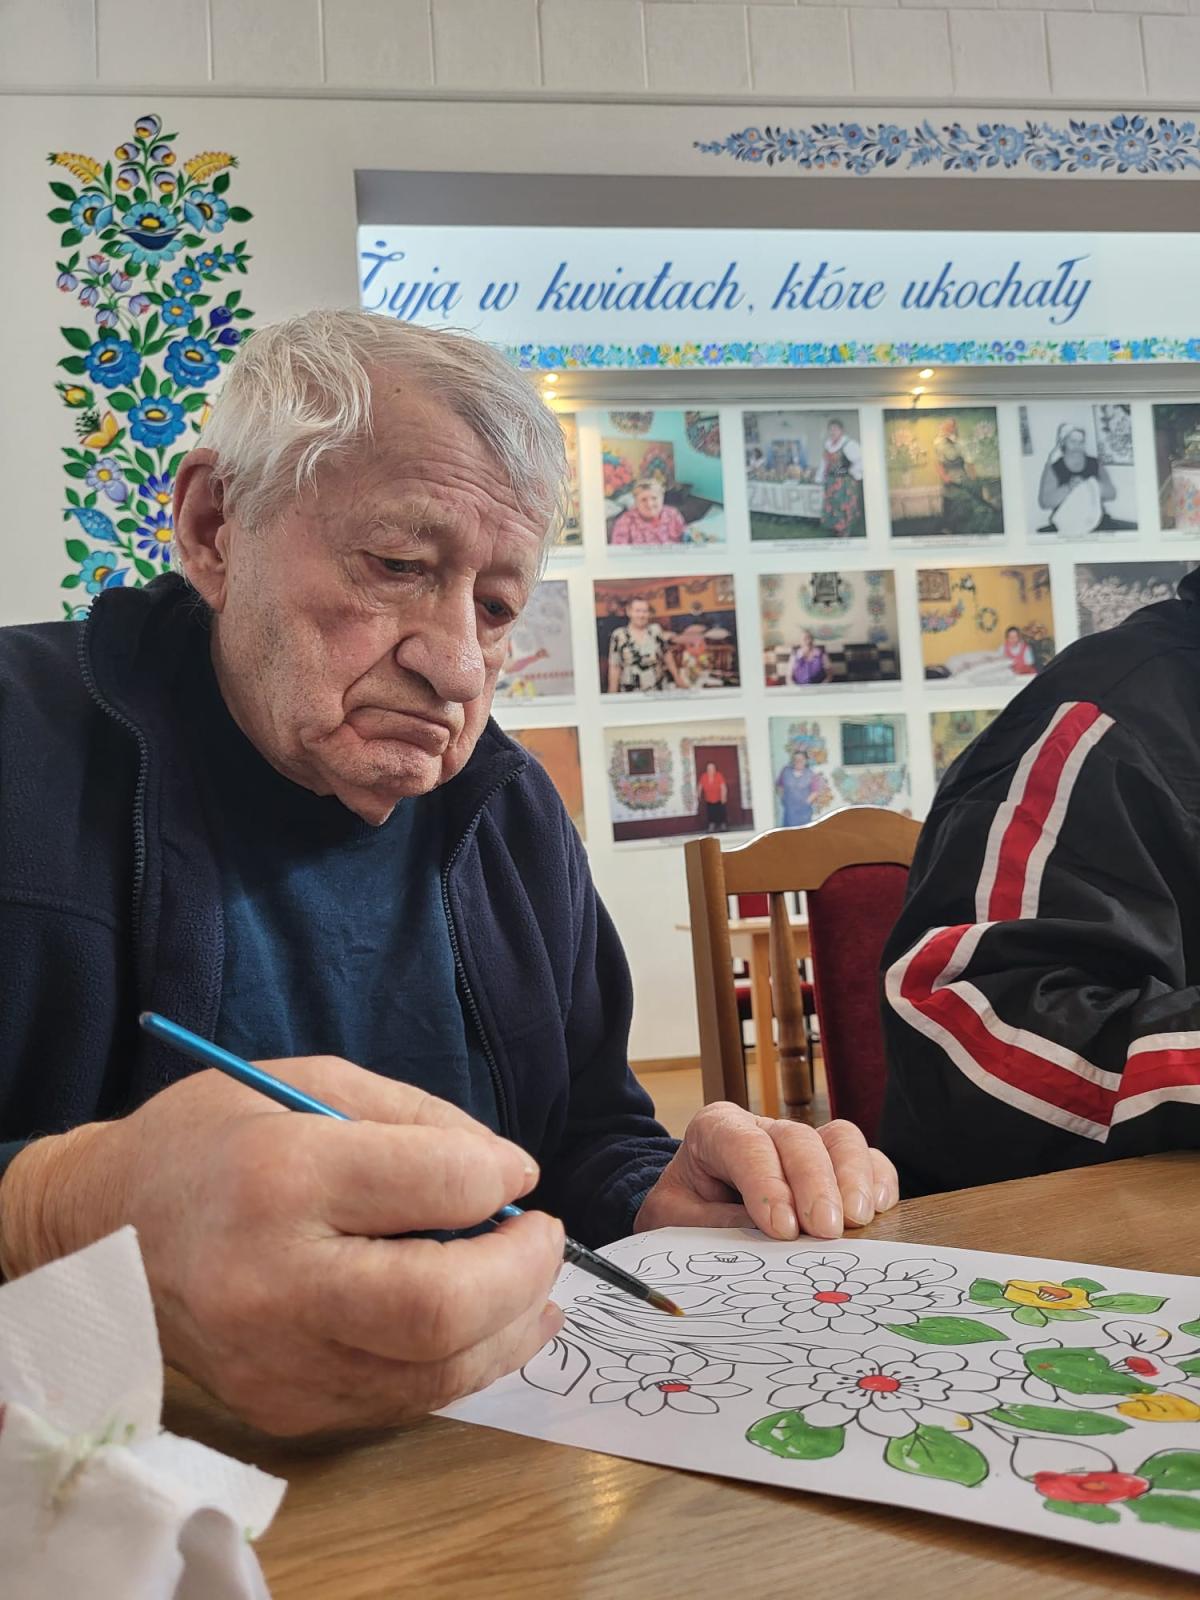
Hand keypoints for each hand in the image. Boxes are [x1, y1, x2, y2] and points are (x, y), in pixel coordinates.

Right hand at [0, 1060, 563, 1435]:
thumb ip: (416, 1122)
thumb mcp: (310, 1082)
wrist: (107, 1225)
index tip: (517, 1172)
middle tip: (546, 1239)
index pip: (431, 1187)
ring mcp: (272, 1359)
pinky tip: (489, 1327)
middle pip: (438, 1307)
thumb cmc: (214, 1136)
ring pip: (431, 1373)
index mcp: (280, 1176)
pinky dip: (460, 1364)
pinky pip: (399, 1400)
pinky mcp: (278, 1406)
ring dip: (509, 1330)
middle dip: (521, 1272)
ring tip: (539, 1289)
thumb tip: (508, 1174)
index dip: (498, 1178)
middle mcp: (272, 1281)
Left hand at [633, 1103, 898, 1240]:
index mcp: (716, 1130)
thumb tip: (765, 1239)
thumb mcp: (677, 1219)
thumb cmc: (683, 1210)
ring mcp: (802, 1143)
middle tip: (825, 1230)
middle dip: (815, 1184)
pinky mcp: (833, 1164)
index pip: (745, 1144)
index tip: (782, 1227)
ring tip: (856, 1221)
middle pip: (798, 1139)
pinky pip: (867, 1159)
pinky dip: (877, 1179)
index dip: (767, 1183)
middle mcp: (764, 1128)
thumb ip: (715, 1224)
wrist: (689, 1208)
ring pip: (840, 1139)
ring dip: (853, 1179)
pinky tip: (879, 1209)